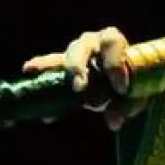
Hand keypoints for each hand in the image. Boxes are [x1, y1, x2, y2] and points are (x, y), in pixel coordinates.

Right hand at [22, 27, 147, 130]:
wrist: (124, 81)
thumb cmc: (133, 82)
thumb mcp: (136, 94)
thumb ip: (127, 106)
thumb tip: (113, 122)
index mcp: (112, 42)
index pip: (112, 43)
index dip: (115, 64)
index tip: (120, 88)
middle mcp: (90, 43)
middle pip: (81, 47)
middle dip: (78, 66)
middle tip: (79, 87)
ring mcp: (73, 55)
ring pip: (62, 58)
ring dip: (50, 66)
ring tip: (33, 69)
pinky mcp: (62, 69)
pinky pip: (49, 70)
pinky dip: (40, 72)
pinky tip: (28, 72)